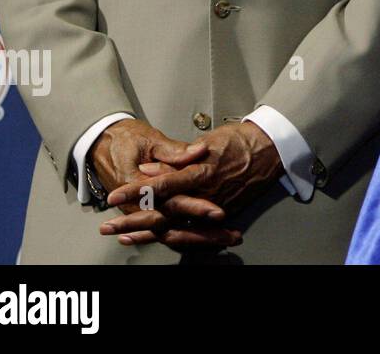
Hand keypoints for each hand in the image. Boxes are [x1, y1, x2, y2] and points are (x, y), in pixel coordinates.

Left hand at [100, 121, 281, 247]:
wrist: (271, 149)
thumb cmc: (240, 141)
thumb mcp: (207, 142)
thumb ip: (175, 159)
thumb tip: (148, 170)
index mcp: (200, 174)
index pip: (160, 186)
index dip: (135, 191)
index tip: (115, 196)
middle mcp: (205, 196)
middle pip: (162, 215)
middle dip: (132, 221)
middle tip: (108, 226)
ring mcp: (213, 208)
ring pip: (175, 228)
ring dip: (146, 233)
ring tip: (123, 235)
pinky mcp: (221, 215)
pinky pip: (192, 233)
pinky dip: (172, 237)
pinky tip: (156, 238)